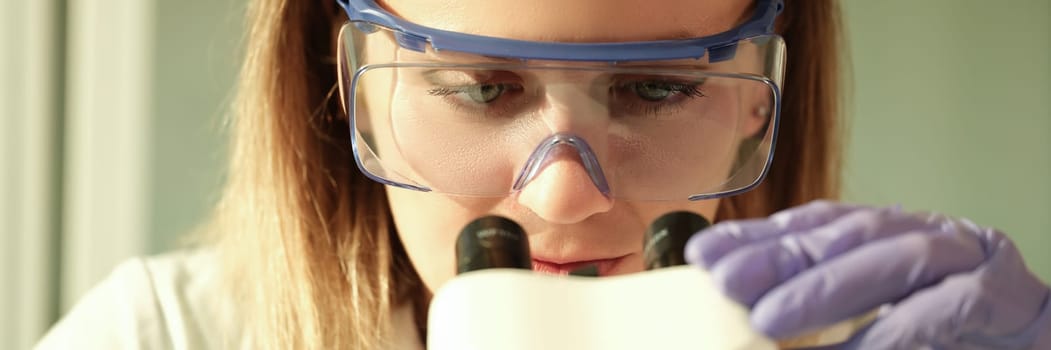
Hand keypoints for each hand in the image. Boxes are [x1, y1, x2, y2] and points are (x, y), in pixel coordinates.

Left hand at [685, 200, 1050, 348]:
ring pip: (888, 258)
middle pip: (840, 235)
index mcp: (880, 234)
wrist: (1030, 342)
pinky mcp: (999, 292)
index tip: (701, 256)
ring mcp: (960, 255)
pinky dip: (894, 331)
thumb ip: (815, 313)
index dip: (756, 236)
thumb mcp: (868, 315)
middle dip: (776, 257)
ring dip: (825, 287)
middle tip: (722, 283)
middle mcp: (915, 231)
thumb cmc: (942, 330)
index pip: (810, 226)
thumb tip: (749, 325)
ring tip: (769, 320)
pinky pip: (942, 308)